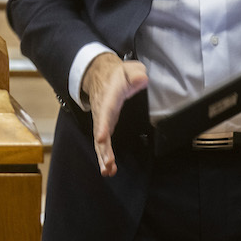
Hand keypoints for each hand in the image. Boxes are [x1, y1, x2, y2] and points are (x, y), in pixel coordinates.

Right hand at [81, 53, 148, 176]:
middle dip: (103, 148)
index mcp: (109, 97)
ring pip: (99, 140)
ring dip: (103, 156)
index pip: (105, 111)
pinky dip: (104, 156)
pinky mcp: (103, 127)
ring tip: (108, 171)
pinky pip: (101, 143)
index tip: (101, 138)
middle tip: (107, 163)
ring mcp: (102, 120)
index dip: (102, 125)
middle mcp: (102, 111)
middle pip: (100, 131)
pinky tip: (109, 170)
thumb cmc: (117, 75)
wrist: (99, 75)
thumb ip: (135, 73)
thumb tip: (141, 79)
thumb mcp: (128, 69)